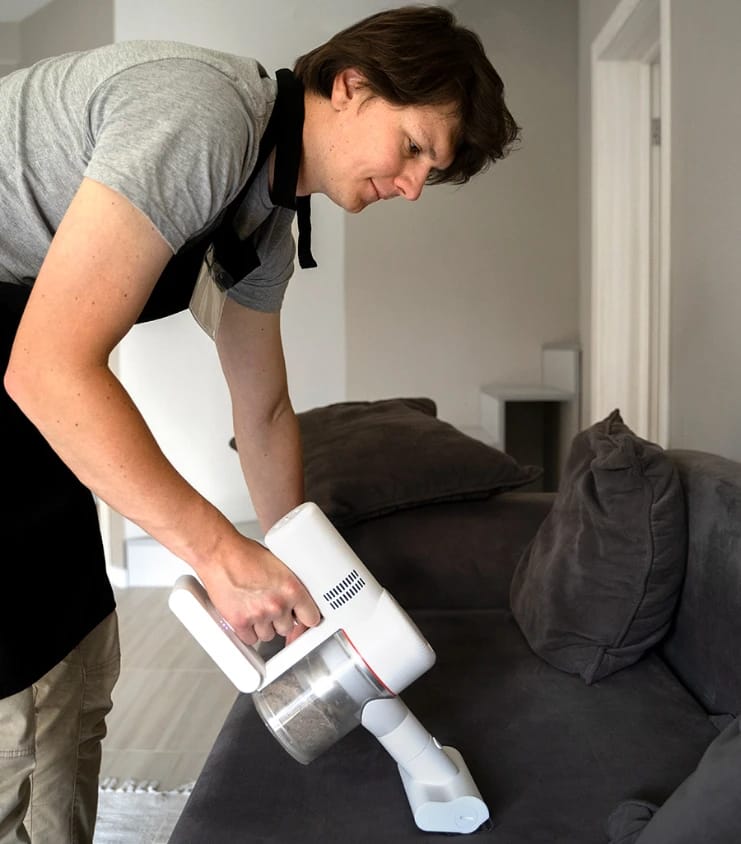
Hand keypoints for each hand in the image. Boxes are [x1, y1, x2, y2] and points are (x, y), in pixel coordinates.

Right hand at [198, 534, 319, 646]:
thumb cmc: (245, 554)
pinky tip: (246, 618)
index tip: (302, 618)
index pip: (311, 618)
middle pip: (288, 628)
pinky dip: (247, 632)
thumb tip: (295, 596)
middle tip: (272, 608)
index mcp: (292, 588)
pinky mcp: (240, 622)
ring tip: (256, 610)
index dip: (305, 618)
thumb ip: (288, 583)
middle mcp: (277, 604)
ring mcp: (259, 615)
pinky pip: (249, 639)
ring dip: (264, 627)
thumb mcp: (279, 564)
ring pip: (268, 635)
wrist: (220, 554)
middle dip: (281, 620)